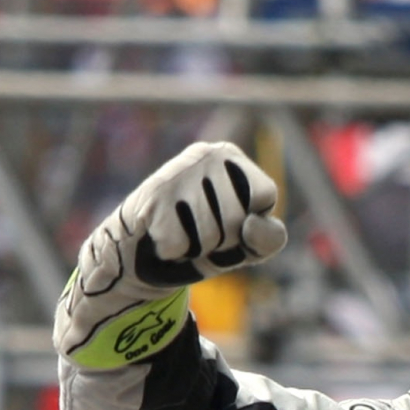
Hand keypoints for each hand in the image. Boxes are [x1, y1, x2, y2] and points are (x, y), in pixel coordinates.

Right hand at [57, 141, 288, 369]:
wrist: (139, 255)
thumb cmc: (201, 244)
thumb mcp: (246, 246)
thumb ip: (269, 238)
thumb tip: (251, 225)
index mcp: (230, 157)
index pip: (265, 193)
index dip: (250, 222)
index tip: (231, 223)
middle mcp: (205, 154)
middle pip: (237, 217)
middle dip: (222, 240)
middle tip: (199, 234)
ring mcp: (177, 172)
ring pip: (210, 232)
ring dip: (196, 248)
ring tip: (182, 234)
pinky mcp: (151, 196)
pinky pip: (179, 243)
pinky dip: (173, 252)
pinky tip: (162, 237)